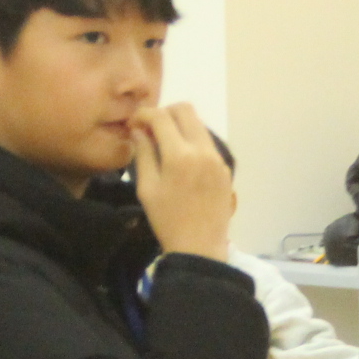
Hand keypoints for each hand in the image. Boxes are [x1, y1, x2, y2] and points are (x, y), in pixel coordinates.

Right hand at [130, 102, 232, 259]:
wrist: (200, 247)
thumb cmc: (167, 220)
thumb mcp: (147, 188)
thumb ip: (143, 154)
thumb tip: (139, 130)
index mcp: (180, 155)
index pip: (160, 117)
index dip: (143, 114)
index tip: (134, 124)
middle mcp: (202, 150)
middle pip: (185, 110)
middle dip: (164, 113)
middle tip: (150, 128)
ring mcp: (217, 158)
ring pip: (199, 124)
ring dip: (180, 125)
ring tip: (164, 143)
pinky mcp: (224, 168)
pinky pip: (207, 142)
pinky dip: (192, 141)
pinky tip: (181, 160)